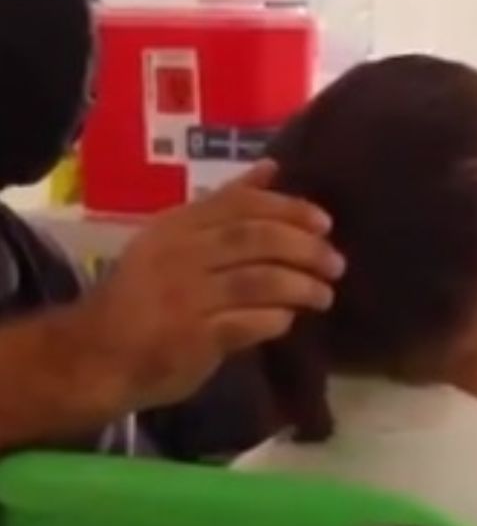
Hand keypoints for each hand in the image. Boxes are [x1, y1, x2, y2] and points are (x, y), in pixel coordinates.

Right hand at [71, 161, 343, 412]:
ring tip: (324, 295)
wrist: (92, 357)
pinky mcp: (191, 338)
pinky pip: (248, 323)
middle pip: (256, 239)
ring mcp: (183, 297)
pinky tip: (288, 321)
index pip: (242, 205)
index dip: (289, 209)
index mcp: (176, 226)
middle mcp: (178, 255)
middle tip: (335, 263)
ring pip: (259, 281)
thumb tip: (273, 167)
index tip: (324, 222)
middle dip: (305, 248)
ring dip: (301, 286)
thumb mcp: (176, 240)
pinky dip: (276, 320)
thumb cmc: (145, 295)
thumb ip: (225, 205)